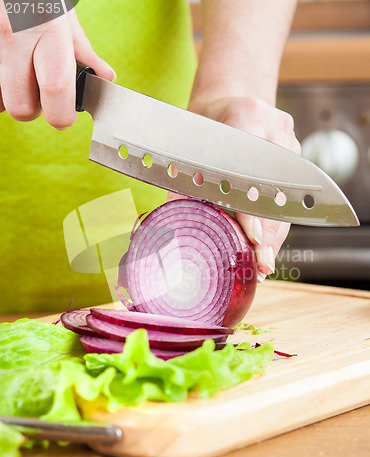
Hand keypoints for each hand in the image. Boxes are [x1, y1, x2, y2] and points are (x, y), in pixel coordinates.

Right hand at [0, 7, 115, 128]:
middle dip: (34, 109)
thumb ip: (82, 49)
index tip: (65, 116)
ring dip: (12, 97)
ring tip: (21, 74)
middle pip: (21, 108)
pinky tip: (8, 69)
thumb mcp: (63, 13)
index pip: (57, 90)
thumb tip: (104, 76)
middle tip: (40, 94)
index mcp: (46, 30)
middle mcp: (13, 37)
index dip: (63, 114)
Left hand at [168, 96, 300, 281]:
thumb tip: (170, 216)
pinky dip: (278, 221)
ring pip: (287, 195)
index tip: (253, 236)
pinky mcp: (294, 153)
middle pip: (275, 190)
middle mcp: (274, 128)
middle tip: (261, 260)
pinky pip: (290, 193)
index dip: (253, 208)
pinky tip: (270, 244)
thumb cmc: (204, 122)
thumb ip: (182, 179)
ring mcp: (289, 140)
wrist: (230, 100)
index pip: (251, 172)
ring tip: (265, 260)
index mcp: (246, 117)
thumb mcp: (188, 142)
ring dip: (276, 232)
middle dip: (268, 230)